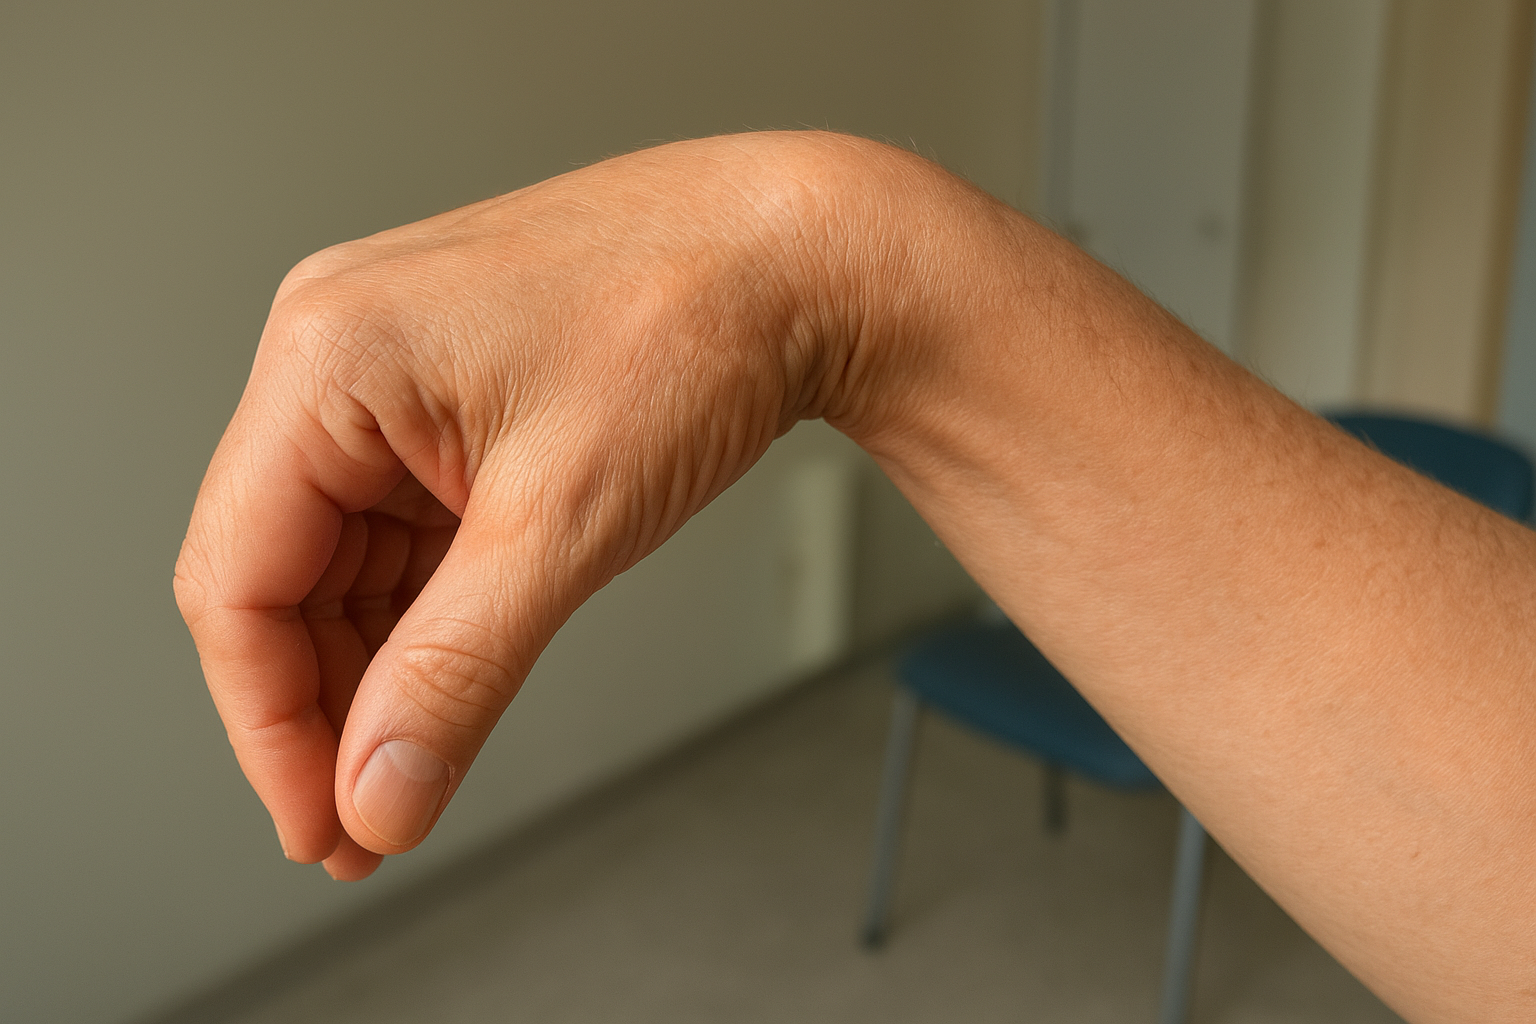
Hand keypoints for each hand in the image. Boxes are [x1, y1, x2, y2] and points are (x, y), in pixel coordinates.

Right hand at [174, 132, 916, 878]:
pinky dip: (416, 610)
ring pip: (335, 558)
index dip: (267, 724)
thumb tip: (380, 793)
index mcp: (330, 359)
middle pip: (274, 572)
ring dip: (370, 665)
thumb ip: (455, 672)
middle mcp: (336, 353)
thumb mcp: (563, 524)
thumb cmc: (695, 325)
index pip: (235, 577)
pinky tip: (442, 675)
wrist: (795, 257)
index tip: (320, 823)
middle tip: (369, 818)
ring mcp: (389, 371)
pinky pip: (395, 525)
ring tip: (412, 762)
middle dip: (321, 706)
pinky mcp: (443, 395)